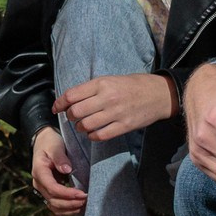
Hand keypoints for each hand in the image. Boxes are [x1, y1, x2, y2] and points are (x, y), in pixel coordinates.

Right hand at [31, 127, 86, 215]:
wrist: (44, 142)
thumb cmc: (50, 143)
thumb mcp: (55, 146)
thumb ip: (60, 158)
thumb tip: (67, 170)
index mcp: (39, 171)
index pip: (52, 188)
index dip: (67, 193)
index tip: (82, 193)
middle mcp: (38, 183)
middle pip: (53, 200)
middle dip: (70, 203)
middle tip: (86, 199)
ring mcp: (42, 189)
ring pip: (53, 206)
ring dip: (68, 208)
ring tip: (83, 205)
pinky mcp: (48, 191)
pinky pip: (55, 205)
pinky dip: (66, 209)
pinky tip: (77, 207)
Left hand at [52, 73, 175, 141]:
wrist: (158, 94)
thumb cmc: (132, 85)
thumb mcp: (110, 80)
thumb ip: (91, 89)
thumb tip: (69, 100)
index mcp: (102, 83)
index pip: (72, 95)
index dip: (60, 103)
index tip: (57, 108)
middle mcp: (107, 98)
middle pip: (76, 111)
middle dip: (71, 116)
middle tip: (74, 117)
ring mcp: (116, 113)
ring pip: (86, 125)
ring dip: (80, 127)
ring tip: (83, 125)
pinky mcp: (124, 126)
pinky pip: (100, 135)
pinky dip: (92, 136)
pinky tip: (93, 132)